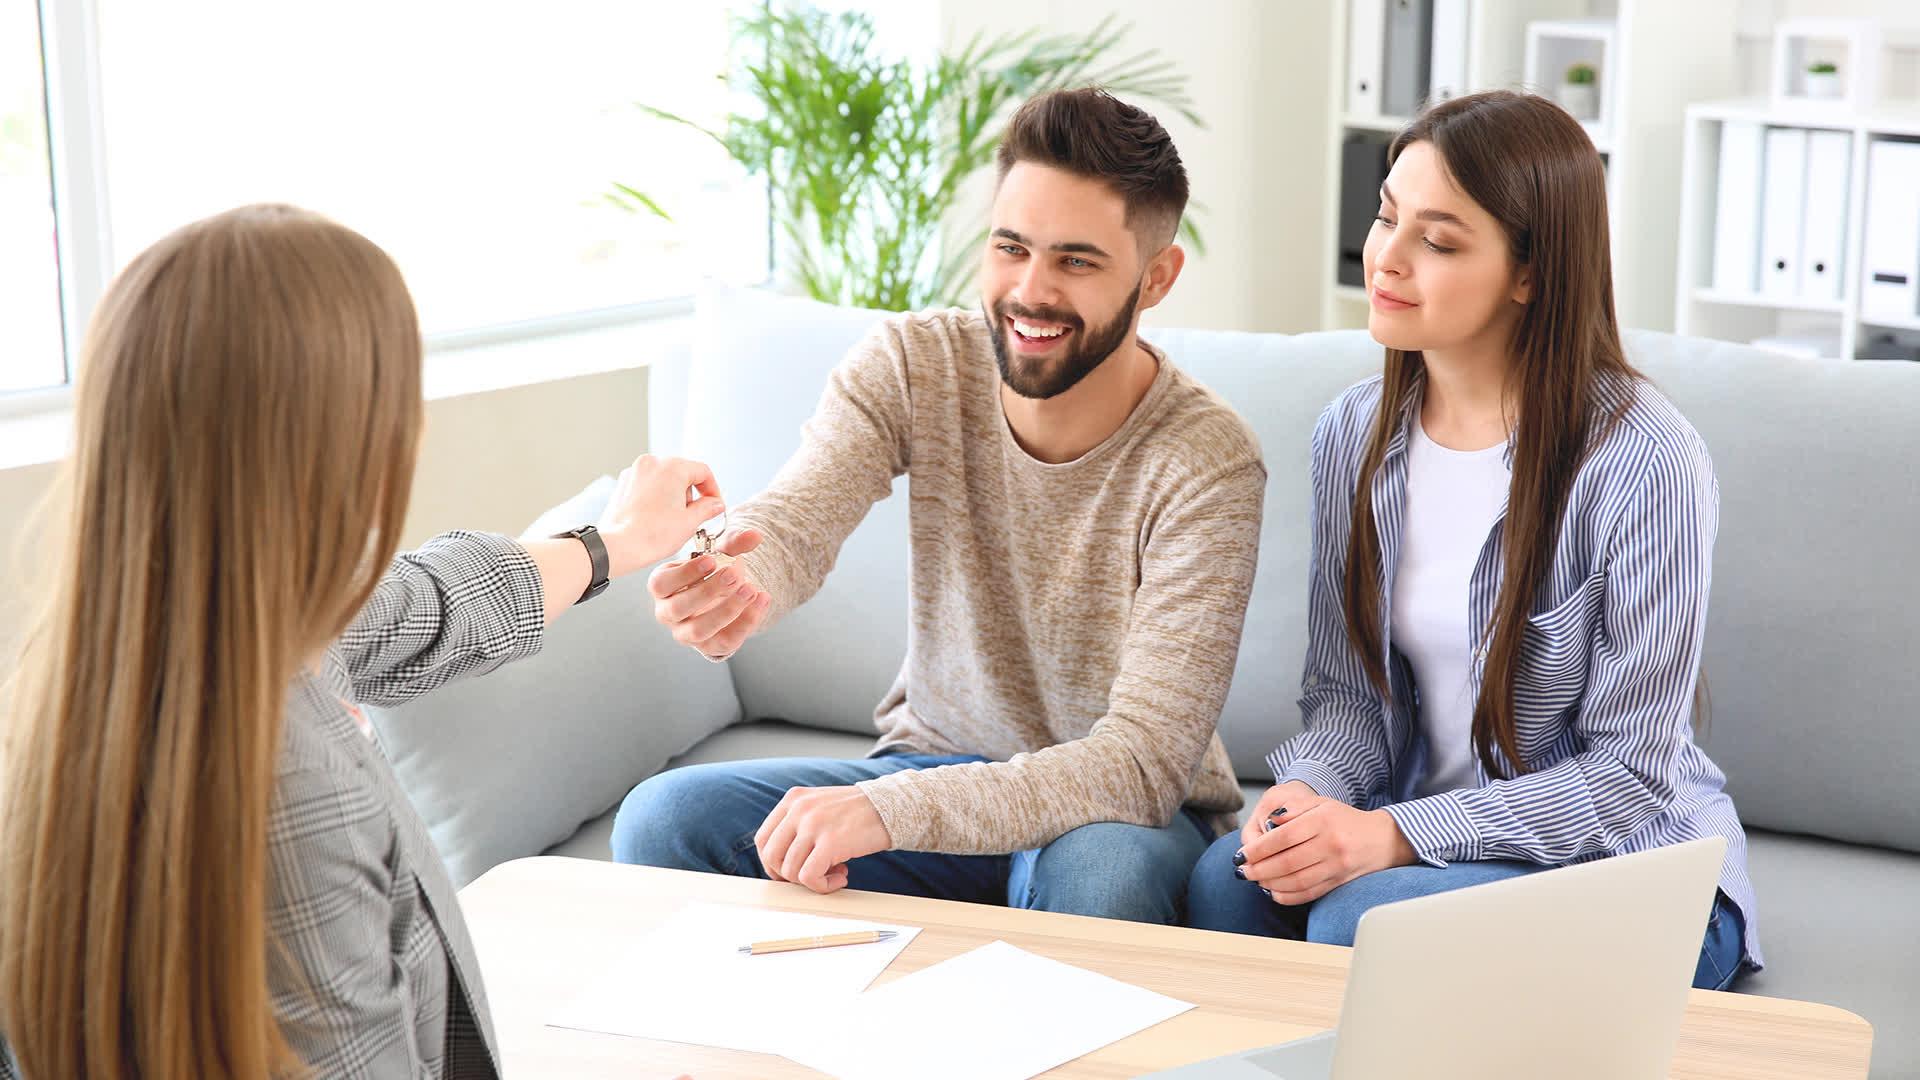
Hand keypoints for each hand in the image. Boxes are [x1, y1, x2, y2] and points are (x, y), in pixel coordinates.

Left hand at [594, 455, 726, 577]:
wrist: (619, 546)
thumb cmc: (651, 535)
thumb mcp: (690, 522)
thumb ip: (708, 508)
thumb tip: (715, 504)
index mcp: (672, 468)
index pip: (703, 471)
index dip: (713, 490)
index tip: (715, 505)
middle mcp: (652, 463)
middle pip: (683, 473)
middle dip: (692, 494)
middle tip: (694, 516)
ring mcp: (635, 472)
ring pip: (664, 479)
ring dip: (674, 495)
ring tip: (673, 520)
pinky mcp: (624, 484)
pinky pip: (648, 485)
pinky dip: (656, 497)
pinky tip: (657, 518)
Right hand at [648, 528, 771, 659]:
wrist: (725, 596)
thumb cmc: (712, 572)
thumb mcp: (719, 555)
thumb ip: (734, 544)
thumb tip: (755, 535)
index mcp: (662, 586)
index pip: (661, 584)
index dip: (685, 573)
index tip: (711, 560)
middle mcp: (668, 612)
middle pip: (678, 608)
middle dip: (707, 591)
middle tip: (733, 575)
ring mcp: (686, 633)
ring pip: (699, 630)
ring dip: (727, 610)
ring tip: (750, 590)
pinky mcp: (708, 646)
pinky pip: (725, 641)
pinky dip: (746, 622)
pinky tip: (762, 600)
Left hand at [754, 785, 892, 894]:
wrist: (889, 806)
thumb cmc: (856, 811)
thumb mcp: (819, 805)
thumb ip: (796, 823)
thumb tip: (780, 861)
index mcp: (793, 799)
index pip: (763, 839)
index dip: (772, 862)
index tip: (789, 871)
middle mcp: (799, 810)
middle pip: (771, 856)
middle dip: (787, 875)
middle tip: (809, 877)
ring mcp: (813, 825)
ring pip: (790, 870)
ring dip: (811, 881)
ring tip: (834, 873)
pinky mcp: (830, 842)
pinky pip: (809, 877)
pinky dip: (822, 886)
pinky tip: (842, 877)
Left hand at [1237, 791, 1416, 905]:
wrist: (1382, 839)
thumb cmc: (1345, 820)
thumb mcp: (1320, 804)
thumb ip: (1294, 809)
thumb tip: (1269, 821)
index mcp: (1323, 821)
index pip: (1284, 837)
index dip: (1259, 848)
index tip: (1242, 854)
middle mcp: (1331, 844)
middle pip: (1288, 861)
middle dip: (1259, 869)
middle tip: (1242, 871)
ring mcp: (1337, 866)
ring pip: (1297, 880)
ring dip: (1270, 884)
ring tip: (1255, 880)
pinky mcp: (1339, 882)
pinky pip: (1310, 893)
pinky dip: (1288, 896)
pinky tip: (1273, 892)